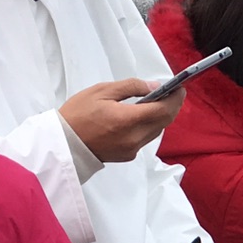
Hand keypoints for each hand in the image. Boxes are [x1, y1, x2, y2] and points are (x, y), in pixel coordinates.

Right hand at [60, 79, 183, 161]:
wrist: (62, 144)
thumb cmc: (77, 114)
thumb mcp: (101, 91)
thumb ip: (131, 87)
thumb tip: (153, 87)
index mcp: (127, 120)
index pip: (163, 110)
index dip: (175, 99)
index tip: (179, 88)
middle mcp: (134, 138)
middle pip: (164, 122)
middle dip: (172, 106)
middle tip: (174, 93)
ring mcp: (132, 149)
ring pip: (156, 131)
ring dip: (161, 117)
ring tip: (160, 102)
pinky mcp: (128, 156)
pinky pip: (146, 139)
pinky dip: (149, 126)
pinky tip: (144, 117)